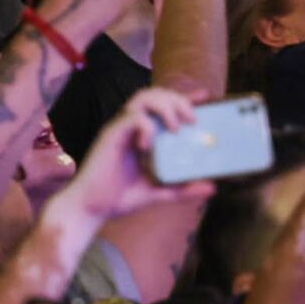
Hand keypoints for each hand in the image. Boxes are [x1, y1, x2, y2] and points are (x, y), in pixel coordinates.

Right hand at [61, 88, 217, 222]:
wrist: (92, 209)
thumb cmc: (120, 198)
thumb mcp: (160, 192)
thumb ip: (183, 188)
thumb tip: (212, 188)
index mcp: (142, 134)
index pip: (164, 106)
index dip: (184, 97)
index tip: (205, 96)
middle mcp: (131, 127)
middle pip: (155, 94)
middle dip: (178, 100)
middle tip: (193, 120)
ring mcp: (120, 129)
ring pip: (142, 98)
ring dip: (165, 107)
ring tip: (176, 128)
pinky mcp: (110, 136)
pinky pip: (131, 118)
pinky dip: (146, 127)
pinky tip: (148, 146)